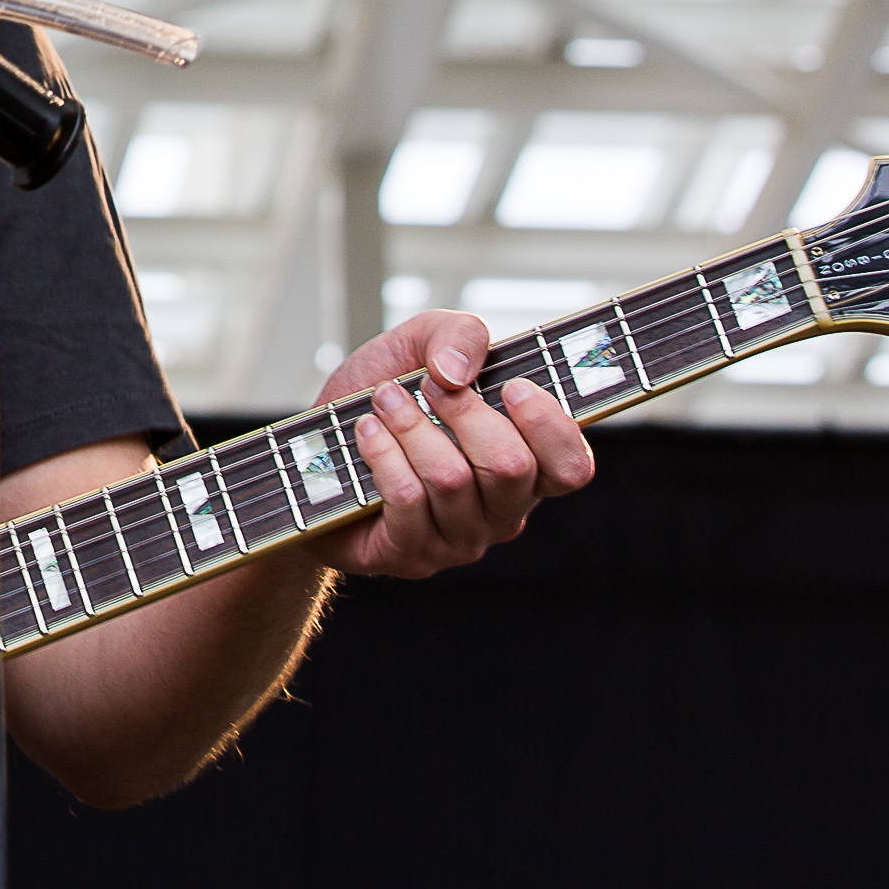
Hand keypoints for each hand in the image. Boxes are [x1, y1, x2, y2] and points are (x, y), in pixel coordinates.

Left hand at [310, 308, 593, 580]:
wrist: (316, 453)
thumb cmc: (382, 399)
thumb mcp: (418, 346)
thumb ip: (456, 334)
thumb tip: (458, 369)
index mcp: (526, 467)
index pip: (572, 467)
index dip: (550, 426)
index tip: (511, 386)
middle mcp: (501, 511)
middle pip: (509, 467)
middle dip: (463, 412)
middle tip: (426, 384)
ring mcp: (459, 539)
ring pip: (451, 480)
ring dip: (411, 427)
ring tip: (384, 401)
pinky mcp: (411, 554)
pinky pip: (408, 500)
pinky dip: (383, 454)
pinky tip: (367, 431)